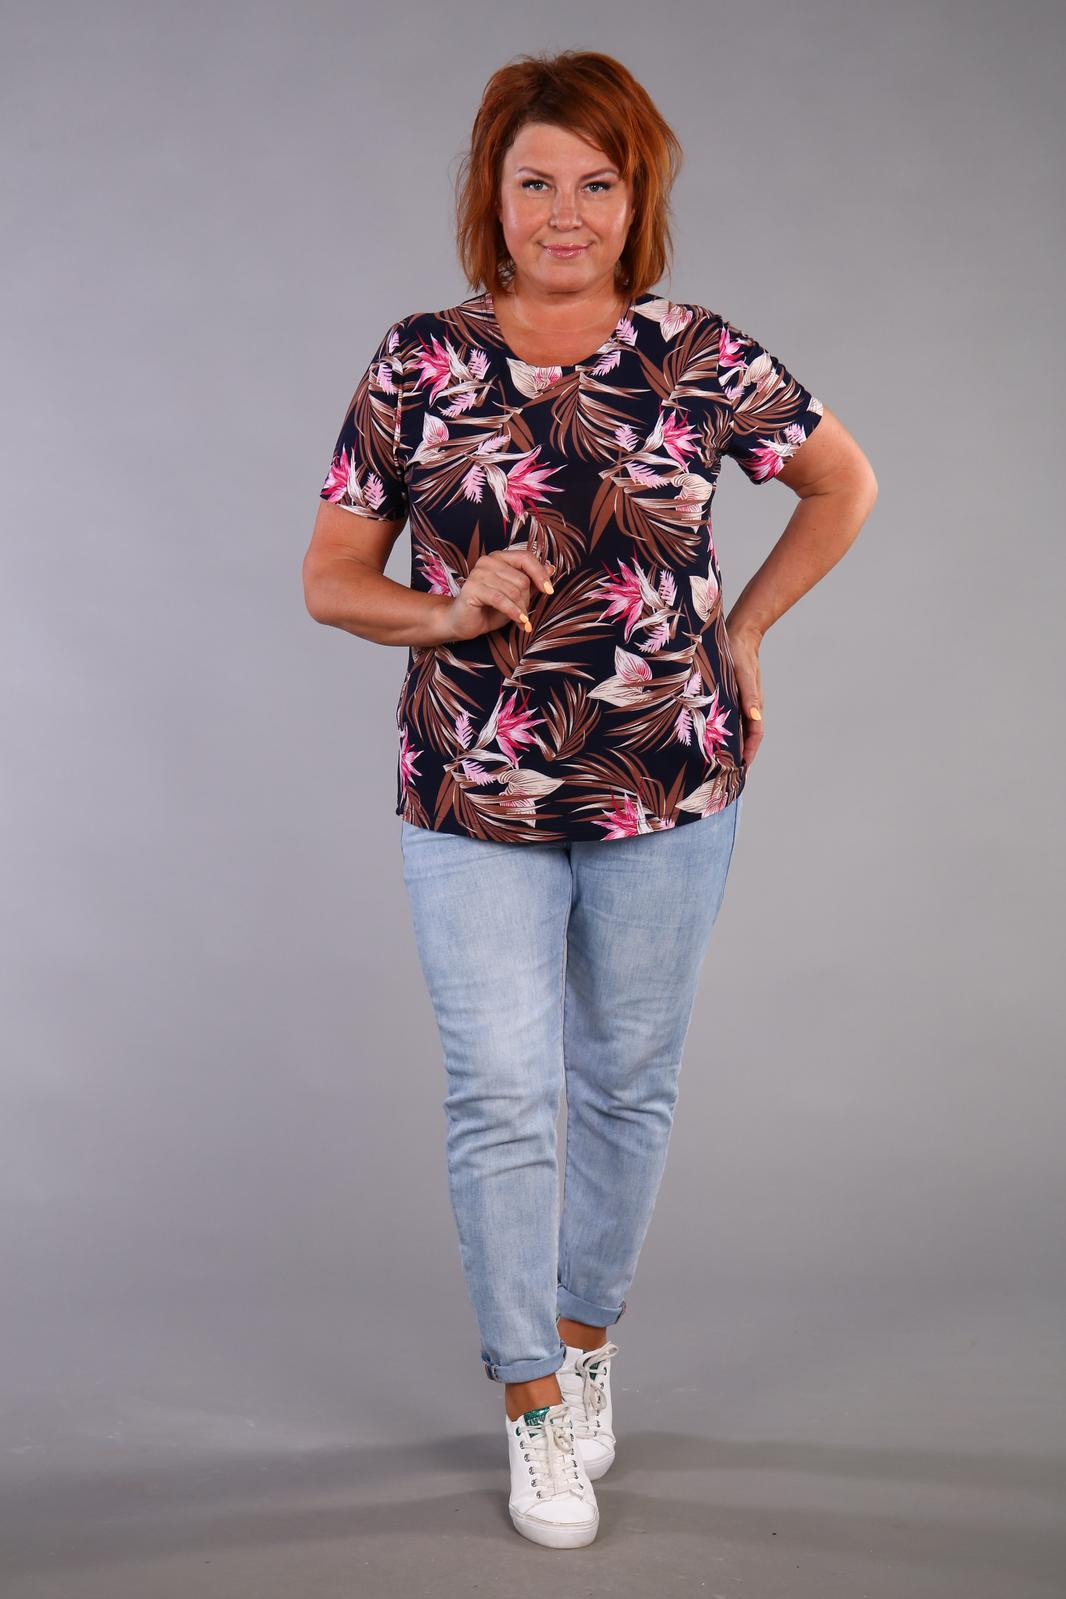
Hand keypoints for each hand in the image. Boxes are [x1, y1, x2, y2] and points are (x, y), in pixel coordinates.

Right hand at [441, 549, 554, 641]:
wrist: (464, 623)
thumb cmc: (490, 609)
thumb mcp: (516, 596)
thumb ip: (531, 583)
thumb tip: (551, 568)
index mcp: (499, 558)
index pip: (526, 557)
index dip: (540, 574)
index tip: (549, 591)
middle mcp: (487, 561)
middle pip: (522, 579)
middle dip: (527, 600)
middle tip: (524, 614)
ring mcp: (478, 573)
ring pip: (513, 591)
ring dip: (521, 610)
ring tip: (521, 621)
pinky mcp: (472, 588)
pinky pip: (500, 599)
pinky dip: (513, 612)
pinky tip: (520, 622)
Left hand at [727, 623, 764, 768]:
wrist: (737, 635)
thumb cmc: (740, 655)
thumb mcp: (744, 676)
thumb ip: (750, 697)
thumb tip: (754, 717)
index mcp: (753, 705)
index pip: (755, 736)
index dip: (749, 754)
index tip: (741, 770)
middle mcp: (747, 708)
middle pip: (745, 737)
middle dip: (738, 757)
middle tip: (728, 776)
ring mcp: (738, 703)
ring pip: (735, 730)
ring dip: (729, 746)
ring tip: (717, 764)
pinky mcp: (728, 698)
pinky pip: (725, 719)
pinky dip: (721, 732)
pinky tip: (709, 739)